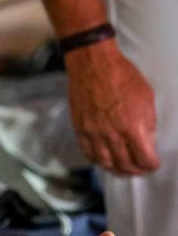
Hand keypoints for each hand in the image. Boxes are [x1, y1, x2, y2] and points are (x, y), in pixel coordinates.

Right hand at [65, 39, 159, 174]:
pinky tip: (104, 160)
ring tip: (123, 169)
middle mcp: (112, 135)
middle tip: (141, 169)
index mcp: (133, 127)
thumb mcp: (146, 97)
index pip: (145, 159)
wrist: (94, 65)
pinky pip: (89, 153)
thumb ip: (148, 122)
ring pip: (106, 163)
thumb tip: (147, 139)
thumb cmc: (122, 76)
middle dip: (136, 171)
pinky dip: (98, 161)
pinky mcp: (81, 130)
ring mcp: (94, 134)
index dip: (152, 165)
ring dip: (117, 170)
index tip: (154, 163)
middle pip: (125, 165)